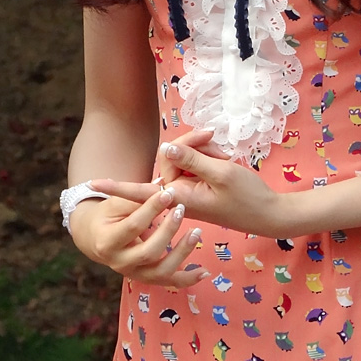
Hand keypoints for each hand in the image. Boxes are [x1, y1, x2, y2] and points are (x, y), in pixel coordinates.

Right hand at [69, 186, 208, 286]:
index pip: (133, 226)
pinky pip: (170, 283)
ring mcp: (134, 274)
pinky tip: (204, 272)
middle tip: (181, 208)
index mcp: (107, 243)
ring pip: (162, 272)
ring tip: (197, 232)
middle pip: (149, 252)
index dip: (152, 209)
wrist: (96, 238)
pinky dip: (188, 279)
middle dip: (168, 230)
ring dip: (182, 253)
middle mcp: (120, 264)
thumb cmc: (108, 216)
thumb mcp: (116, 204)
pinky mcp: (147, 278)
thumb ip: (137, 196)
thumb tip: (162, 182)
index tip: (168, 192)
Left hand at [91, 139, 293, 239]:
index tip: (92, 185)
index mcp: (180, 197)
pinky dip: (211, 160)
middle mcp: (179, 195)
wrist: (269, 214)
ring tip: (227, 162)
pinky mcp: (198, 189)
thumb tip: (166, 147)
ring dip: (206, 155)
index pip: (143, 191)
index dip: (117, 187)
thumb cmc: (248, 196)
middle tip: (221, 151)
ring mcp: (188, 192)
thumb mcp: (221, 173)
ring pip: (187, 160)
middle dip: (195, 148)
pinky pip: (197, 166)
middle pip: (173, 159)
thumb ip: (192, 158)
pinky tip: (226, 164)